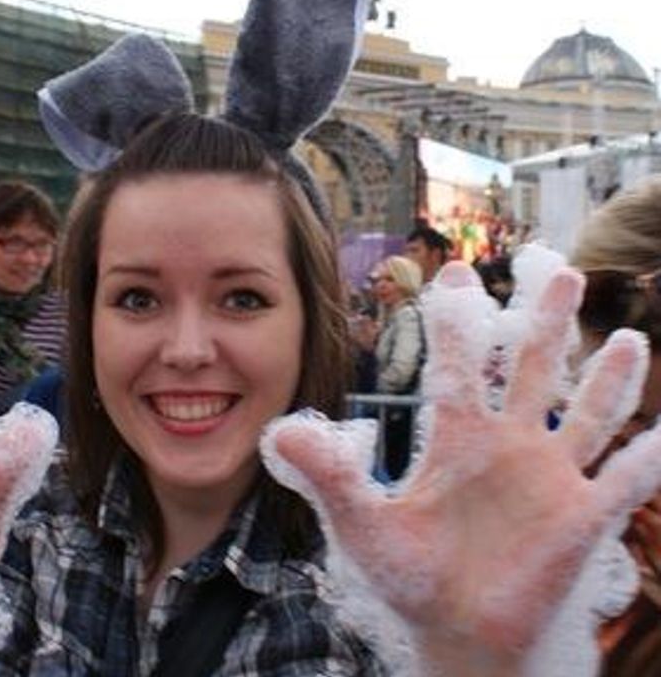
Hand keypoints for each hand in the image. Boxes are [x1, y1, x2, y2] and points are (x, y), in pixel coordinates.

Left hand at [263, 263, 660, 675]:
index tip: (457, 273)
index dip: (457, 321)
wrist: (456, 631)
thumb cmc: (411, 575)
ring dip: (606, 380)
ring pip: (585, 415)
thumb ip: (328, 475)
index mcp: (457, 437)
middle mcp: (507, 445)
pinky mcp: (580, 519)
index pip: (458, 366)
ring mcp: (549, 478)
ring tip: (625, 339)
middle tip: (563, 271)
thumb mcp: (362, 522)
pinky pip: (621, 483)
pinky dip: (644, 461)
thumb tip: (279, 431)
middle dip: (547, 323)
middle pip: (531, 370)